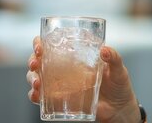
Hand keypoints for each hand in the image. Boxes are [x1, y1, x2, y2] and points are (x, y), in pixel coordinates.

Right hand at [26, 37, 141, 122]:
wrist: (119, 109)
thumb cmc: (119, 86)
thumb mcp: (118, 69)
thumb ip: (114, 58)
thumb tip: (104, 50)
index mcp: (76, 57)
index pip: (53, 45)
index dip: (41, 43)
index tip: (40, 46)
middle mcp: (64, 69)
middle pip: (39, 60)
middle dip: (32, 60)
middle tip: (35, 63)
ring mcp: (61, 85)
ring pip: (37, 78)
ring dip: (32, 79)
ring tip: (37, 83)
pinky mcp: (61, 100)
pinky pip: (42, 98)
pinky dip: (35, 97)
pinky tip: (36, 96)